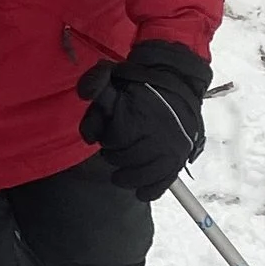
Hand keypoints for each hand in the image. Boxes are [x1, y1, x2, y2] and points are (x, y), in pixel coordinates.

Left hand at [77, 41, 210, 198]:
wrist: (175, 83)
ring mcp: (171, 149)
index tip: (109, 133)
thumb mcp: (112, 75)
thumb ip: (94, 83)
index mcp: (139, 115)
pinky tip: (139, 191)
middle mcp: (158, 134)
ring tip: (120, 173)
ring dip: (126, 177)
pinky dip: (148, 190)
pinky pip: (162, 184)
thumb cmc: (137, 84)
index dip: (106, 137)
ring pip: (141, 176)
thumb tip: (85, 95)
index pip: (112, 139)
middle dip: (114, 155)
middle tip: (115, 150)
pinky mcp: (179, 160)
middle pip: (124, 159)